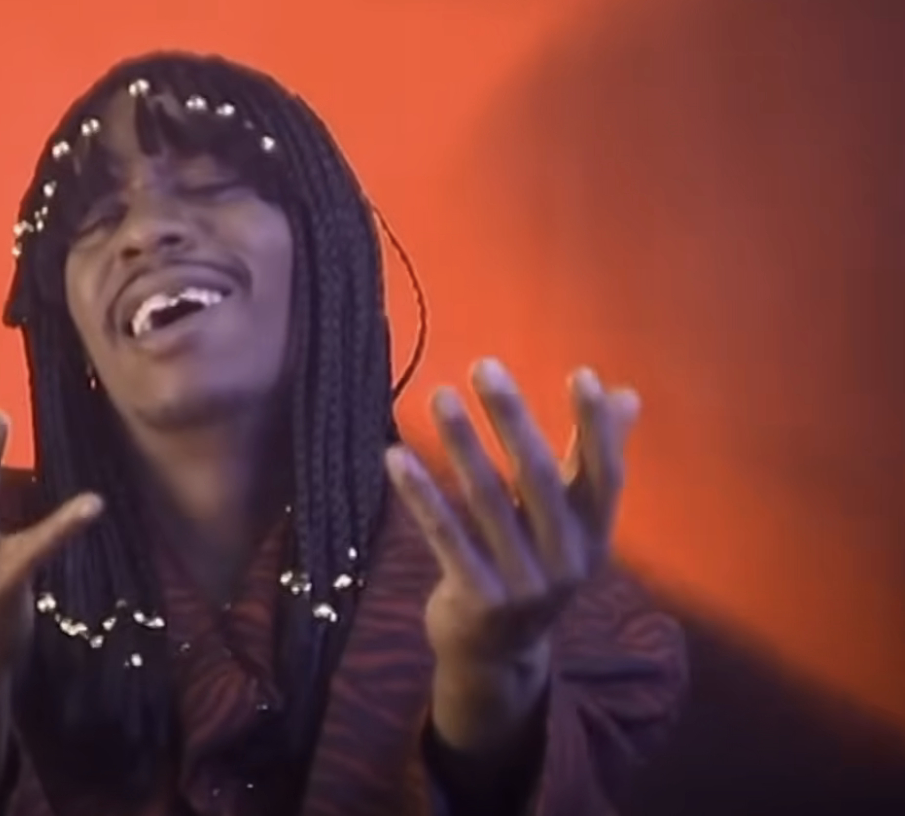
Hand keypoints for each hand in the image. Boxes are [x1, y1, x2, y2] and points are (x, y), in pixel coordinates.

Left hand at [385, 359, 638, 743]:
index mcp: (594, 536)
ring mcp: (522, 583)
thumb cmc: (534, 564)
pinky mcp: (477, 597)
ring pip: (487, 500)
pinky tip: (395, 456)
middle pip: (540, 479)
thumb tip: (626, 394)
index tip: (580, 375)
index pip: (604, 475)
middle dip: (512, 419)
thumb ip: (593, 458)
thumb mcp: (570, 522)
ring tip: (438, 395)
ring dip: (462, 444)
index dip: (596, 427)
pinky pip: (445, 535)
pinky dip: (421, 494)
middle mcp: (566, 561)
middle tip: (485, 366)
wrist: (496, 654)